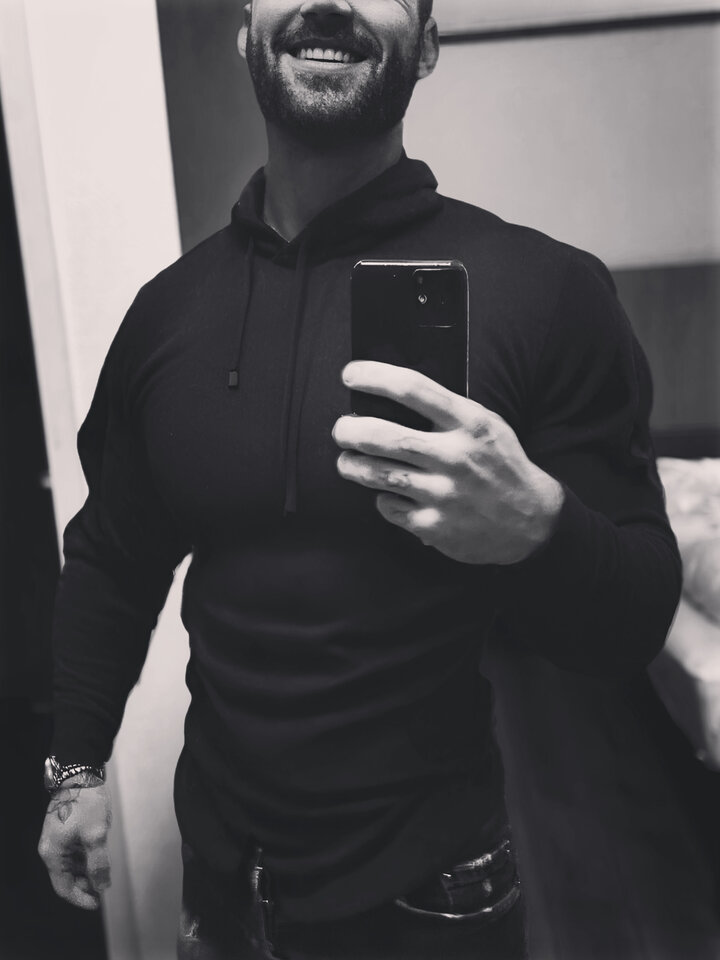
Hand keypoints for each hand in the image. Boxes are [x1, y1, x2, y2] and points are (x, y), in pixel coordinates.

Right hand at [38, 772, 111, 909]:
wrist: (80, 773)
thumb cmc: (85, 802)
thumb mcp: (96, 835)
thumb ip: (98, 863)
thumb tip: (102, 886)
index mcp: (53, 854)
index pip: (63, 888)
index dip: (81, 898)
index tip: (97, 902)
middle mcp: (51, 848)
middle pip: (66, 877)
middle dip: (85, 884)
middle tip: (104, 885)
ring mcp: (58, 839)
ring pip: (71, 864)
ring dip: (86, 871)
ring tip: (104, 870)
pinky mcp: (65, 830)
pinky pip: (74, 852)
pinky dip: (85, 857)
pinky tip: (98, 855)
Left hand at [334, 361, 563, 564]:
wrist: (531, 521)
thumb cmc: (500, 464)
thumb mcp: (485, 425)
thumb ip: (447, 410)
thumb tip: (391, 393)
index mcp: (469, 423)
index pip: (413, 389)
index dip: (374, 377)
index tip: (350, 375)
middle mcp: (455, 456)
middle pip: (383, 435)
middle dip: (349, 430)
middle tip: (341, 429)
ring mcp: (444, 493)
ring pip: (377, 474)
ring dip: (351, 466)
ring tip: (347, 461)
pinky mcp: (434, 525)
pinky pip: (389, 507)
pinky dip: (383, 500)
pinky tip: (389, 495)